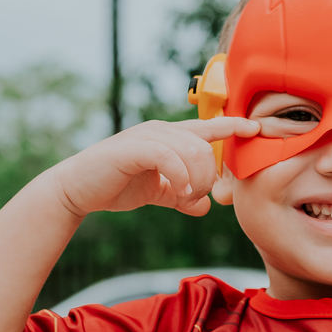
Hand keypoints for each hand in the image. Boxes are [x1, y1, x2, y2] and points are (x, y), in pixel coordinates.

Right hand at [49, 117, 258, 219]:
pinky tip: (177, 193)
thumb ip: (180, 196)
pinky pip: (170, 157)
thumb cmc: (115, 186)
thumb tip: (204, 207)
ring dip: (196, 180)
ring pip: (192, 151)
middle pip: (205, 146)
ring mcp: (147, 137)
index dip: (232, 124)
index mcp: (168, 137)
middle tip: (196, 198)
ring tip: (185, 198)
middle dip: (210, 176)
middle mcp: (160, 130)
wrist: (76, 190)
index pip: (207, 126)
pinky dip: (180, 177)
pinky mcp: (134, 148)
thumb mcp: (156, 192)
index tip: (256, 127)